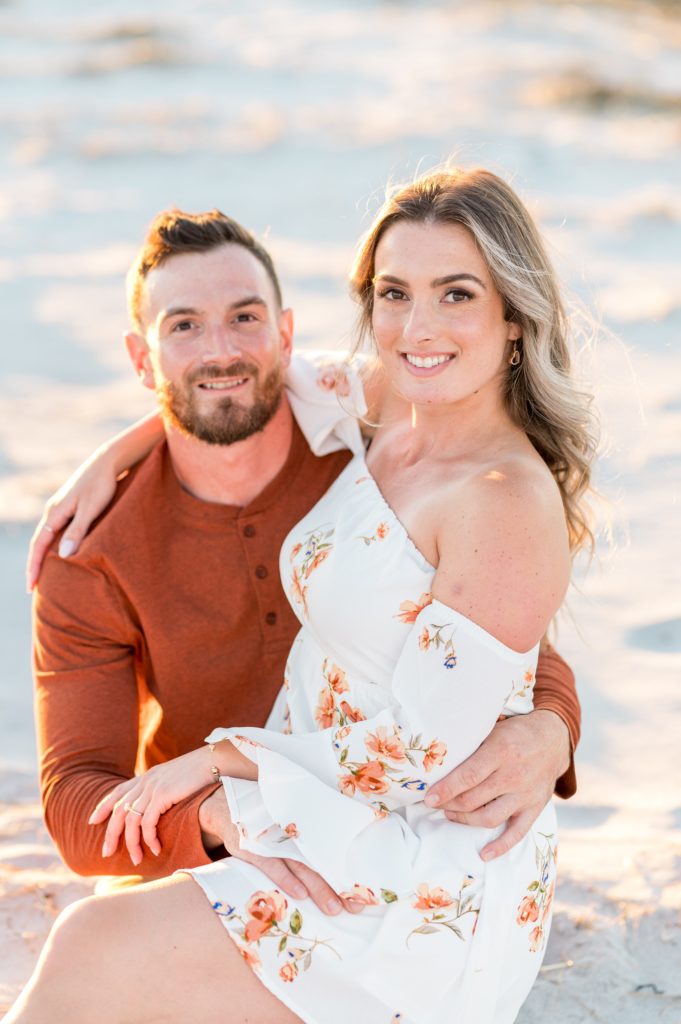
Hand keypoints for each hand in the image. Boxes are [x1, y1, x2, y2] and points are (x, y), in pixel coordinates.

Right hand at [26, 454, 118, 589]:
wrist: (108, 462)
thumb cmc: (102, 485)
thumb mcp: (91, 509)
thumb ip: (78, 531)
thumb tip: (63, 555)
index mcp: (55, 513)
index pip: (38, 545)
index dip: (34, 566)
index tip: (32, 587)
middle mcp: (54, 511)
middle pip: (40, 543)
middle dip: (36, 565)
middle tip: (35, 587)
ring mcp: (62, 508)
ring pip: (48, 537)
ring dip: (45, 556)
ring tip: (46, 575)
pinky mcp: (72, 507)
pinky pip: (58, 531)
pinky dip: (55, 545)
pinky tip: (61, 553)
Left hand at [89, 748, 211, 866]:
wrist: (214, 761)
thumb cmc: (200, 772)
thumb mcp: (175, 778)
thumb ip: (162, 789)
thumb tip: (159, 804)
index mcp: (146, 777)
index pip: (117, 792)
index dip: (103, 806)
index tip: (92, 821)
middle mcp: (145, 782)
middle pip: (118, 811)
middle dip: (110, 834)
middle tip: (106, 853)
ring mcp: (152, 788)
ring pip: (131, 821)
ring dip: (132, 844)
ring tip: (136, 860)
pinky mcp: (162, 795)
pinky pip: (148, 823)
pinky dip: (149, 839)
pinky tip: (156, 849)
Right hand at [199, 788, 365, 918]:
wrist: (225, 805)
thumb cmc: (265, 816)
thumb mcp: (286, 817)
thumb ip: (308, 831)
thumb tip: (342, 845)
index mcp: (303, 824)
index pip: (330, 847)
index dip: (347, 867)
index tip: (364, 889)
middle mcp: (290, 830)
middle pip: (319, 860)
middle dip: (337, 885)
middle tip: (355, 906)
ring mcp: (272, 838)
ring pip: (299, 866)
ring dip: (317, 888)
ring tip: (333, 909)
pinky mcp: (252, 847)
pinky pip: (272, 865)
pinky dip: (286, 880)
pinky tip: (299, 895)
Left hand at [425, 710, 569, 860]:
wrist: (553, 739)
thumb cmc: (515, 733)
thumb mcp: (493, 728)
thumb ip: (472, 744)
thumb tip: (439, 756)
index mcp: (500, 751)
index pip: (468, 776)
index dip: (446, 789)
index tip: (429, 797)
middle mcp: (513, 775)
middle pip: (474, 799)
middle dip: (449, 804)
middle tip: (435, 803)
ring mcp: (525, 794)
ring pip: (489, 818)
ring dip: (465, 820)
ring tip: (450, 814)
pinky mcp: (535, 808)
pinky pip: (517, 833)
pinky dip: (501, 847)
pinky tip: (484, 854)